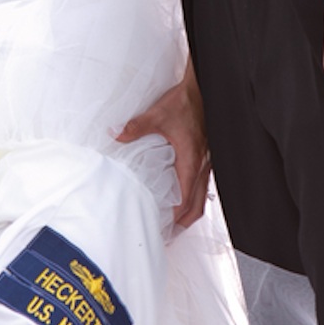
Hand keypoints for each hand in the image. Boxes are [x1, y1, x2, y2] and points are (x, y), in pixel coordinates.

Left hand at [116, 60, 210, 226]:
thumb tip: (116, 135)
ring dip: (189, 211)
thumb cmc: (185, 102)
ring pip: (202, 196)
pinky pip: (203, 184)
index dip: (175, 218)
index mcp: (191, 160)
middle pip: (197, 205)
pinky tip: (182, 195)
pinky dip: (193, 196)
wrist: (203, 90)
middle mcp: (202, 165)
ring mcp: (207, 161)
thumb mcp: (158, 114)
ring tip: (174, 222)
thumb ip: (136, 127)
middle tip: (168, 235)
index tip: (164, 229)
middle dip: (183, 223)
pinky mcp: (207, 155)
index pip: (185, 199)